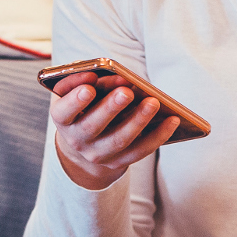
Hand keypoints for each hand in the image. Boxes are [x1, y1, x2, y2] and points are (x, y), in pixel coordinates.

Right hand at [48, 71, 180, 190]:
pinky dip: (158, 136)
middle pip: (93, 126)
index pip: (63, 113)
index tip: (89, 88)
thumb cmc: (84, 105)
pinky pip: (141, 150)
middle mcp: (77, 140)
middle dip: (111, 108)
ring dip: (138, 120)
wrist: (85, 142)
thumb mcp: (76, 92)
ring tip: (153, 101)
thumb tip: (108, 75)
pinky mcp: (120, 161)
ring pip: (119, 140)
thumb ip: (85, 80)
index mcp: (63, 119)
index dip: (75, 101)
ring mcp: (99, 154)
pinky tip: (173, 119)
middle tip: (127, 91)